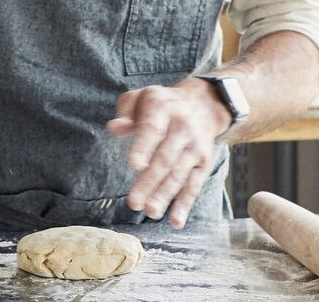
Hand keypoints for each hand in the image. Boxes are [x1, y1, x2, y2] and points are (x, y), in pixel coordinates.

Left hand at [107, 80, 229, 227]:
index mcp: (162, 108)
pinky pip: (195, 185)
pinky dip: (185, 204)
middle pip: (166, 158)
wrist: (203, 105)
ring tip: (150, 212)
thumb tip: (115, 128)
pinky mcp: (203, 163)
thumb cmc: (161, 105)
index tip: (134, 164)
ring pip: (179, 174)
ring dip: (165, 195)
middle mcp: (182, 128)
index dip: (144, 146)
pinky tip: (175, 220)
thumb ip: (125, 111)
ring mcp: (195, 147)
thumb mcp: (141, 97)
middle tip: (134, 203)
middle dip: (150, 181)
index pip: (153, 128)